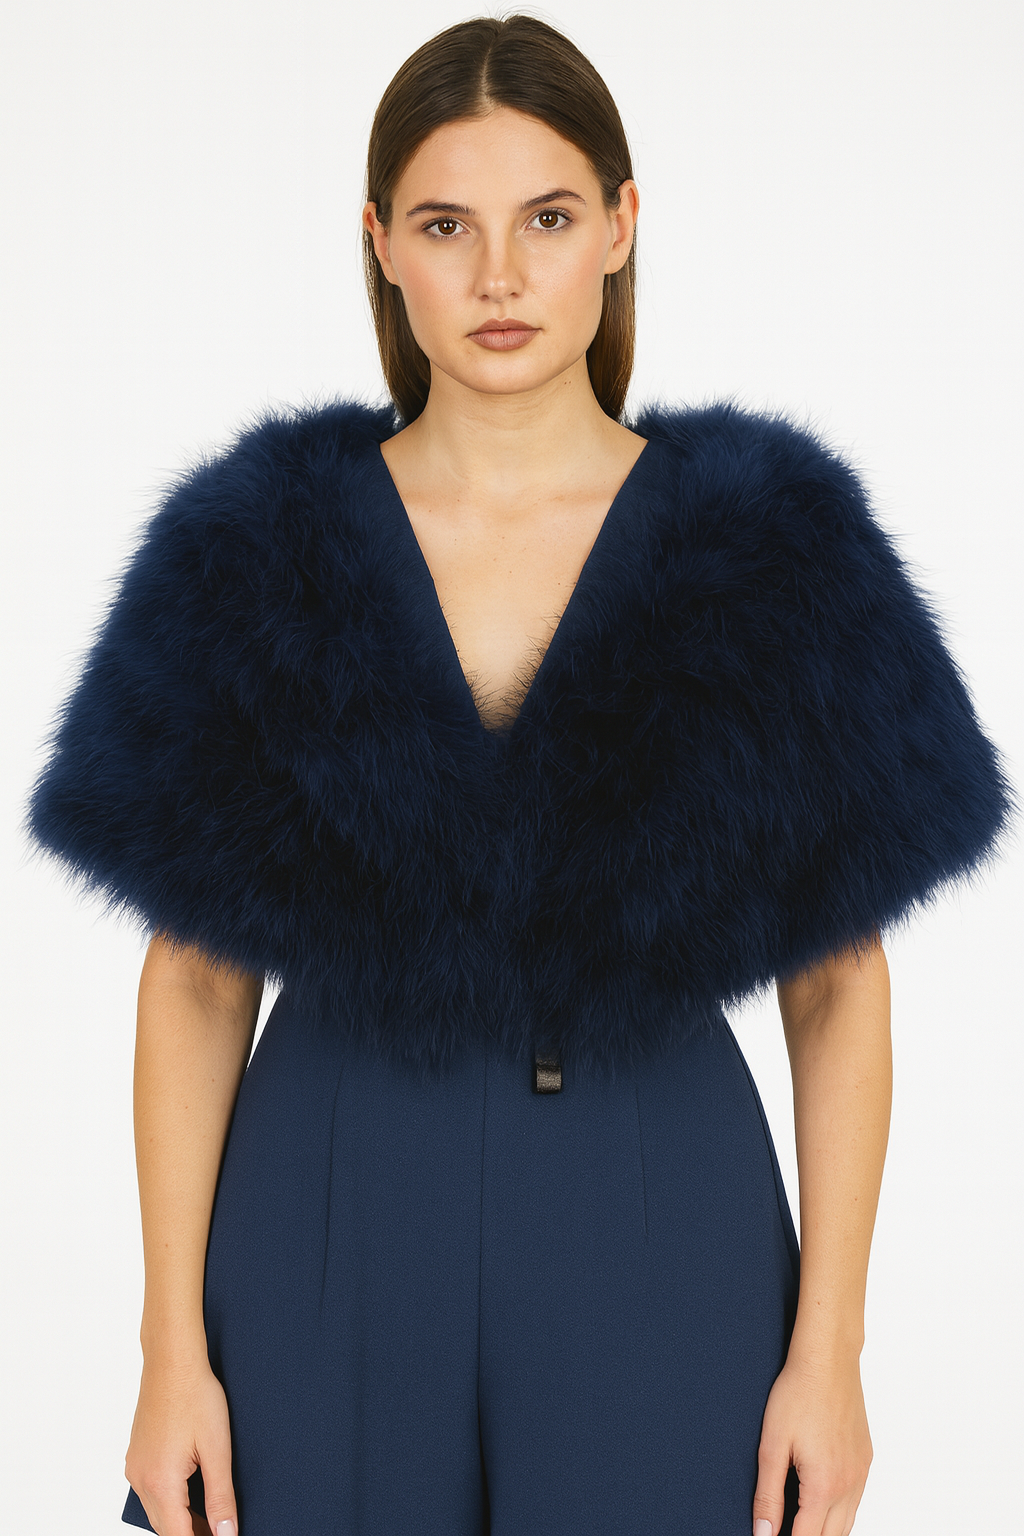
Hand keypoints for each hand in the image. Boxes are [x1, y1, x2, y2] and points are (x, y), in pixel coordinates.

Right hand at [124, 1353, 238, 1535]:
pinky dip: (170, 1500)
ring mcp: (135, 1467)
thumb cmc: (196, 1396)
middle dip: (192, 1534)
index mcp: (160, 1483)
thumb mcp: (217, 1449)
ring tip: (212, 1517)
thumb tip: (226, 1534)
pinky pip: (151, 1490)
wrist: (172, 1360)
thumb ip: (221, 1497)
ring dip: (181, 1519)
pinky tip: (191, 1493)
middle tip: (222, 1530)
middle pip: (165, 1527)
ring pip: (157, 1510)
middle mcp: (140, 1480)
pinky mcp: (137, 1455)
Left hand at [752, 1351, 872, 1535]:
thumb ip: (768, 1496)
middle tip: (785, 1531)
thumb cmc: (797, 1395)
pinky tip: (823, 1503)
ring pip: (847, 1524)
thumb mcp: (772, 1446)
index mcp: (824, 1487)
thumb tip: (763, 1533)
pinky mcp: (866, 1459)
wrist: (828, 1361)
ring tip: (801, 1524)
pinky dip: (840, 1512)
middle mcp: (849, 1486)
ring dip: (826, 1531)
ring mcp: (862, 1473)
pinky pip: (857, 1500)